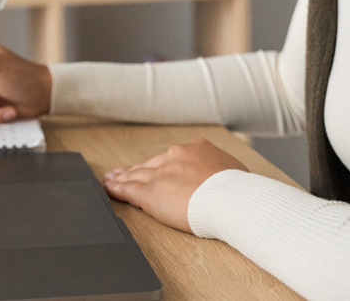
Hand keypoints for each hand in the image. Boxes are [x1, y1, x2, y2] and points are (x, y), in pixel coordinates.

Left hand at [103, 137, 248, 232]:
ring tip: (111, 179)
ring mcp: (160, 173)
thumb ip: (218, 170)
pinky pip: (128, 189)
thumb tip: (222, 176)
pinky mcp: (150, 192)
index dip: (159, 165)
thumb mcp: (232, 170)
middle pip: (150, 165)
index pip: (171, 158)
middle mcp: (173, 157)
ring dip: (122, 177)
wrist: (232, 199)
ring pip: (136, 175)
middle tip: (121, 172)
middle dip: (136, 169)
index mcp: (194, 149)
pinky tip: (109, 188)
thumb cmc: (240, 190)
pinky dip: (116, 188)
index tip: (151, 168)